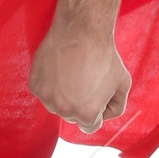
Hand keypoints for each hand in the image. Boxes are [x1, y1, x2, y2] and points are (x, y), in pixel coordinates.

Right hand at [27, 16, 130, 131]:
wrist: (81, 30)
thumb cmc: (104, 56)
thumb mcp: (122, 84)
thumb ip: (117, 107)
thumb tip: (104, 116)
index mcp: (86, 114)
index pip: (90, 127)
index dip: (97, 110)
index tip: (97, 95)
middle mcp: (64, 110)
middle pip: (72, 117)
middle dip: (80, 103)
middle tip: (86, 79)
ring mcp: (47, 98)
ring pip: (57, 105)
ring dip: (64, 94)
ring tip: (74, 72)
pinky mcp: (35, 85)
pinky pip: (44, 92)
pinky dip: (51, 84)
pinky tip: (61, 68)